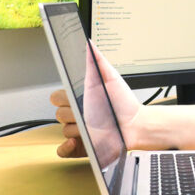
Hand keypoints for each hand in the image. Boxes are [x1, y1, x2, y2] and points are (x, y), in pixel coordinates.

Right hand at [50, 41, 141, 158]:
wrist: (138, 123)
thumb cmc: (124, 102)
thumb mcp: (112, 79)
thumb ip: (99, 62)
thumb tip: (89, 44)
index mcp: (79, 99)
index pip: (56, 97)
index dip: (63, 97)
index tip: (74, 96)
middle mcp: (76, 115)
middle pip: (58, 113)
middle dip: (73, 111)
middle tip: (89, 110)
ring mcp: (77, 131)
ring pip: (64, 129)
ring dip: (78, 127)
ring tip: (95, 123)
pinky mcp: (81, 147)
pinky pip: (63, 150)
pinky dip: (66, 147)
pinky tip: (76, 140)